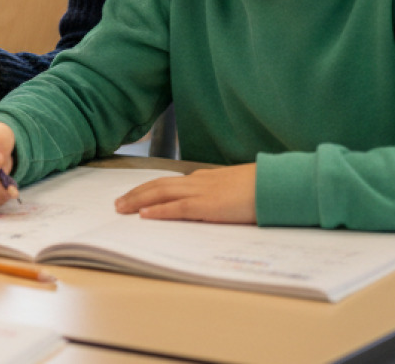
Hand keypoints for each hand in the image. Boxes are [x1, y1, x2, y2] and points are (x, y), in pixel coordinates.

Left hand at [114, 163, 257, 223]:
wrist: (277, 184)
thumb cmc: (262, 188)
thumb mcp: (236, 189)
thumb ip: (221, 194)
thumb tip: (215, 203)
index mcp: (205, 179)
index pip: (170, 182)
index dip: (150, 188)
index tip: (135, 195)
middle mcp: (199, 182)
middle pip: (159, 185)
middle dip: (136, 193)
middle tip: (117, 203)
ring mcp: (202, 192)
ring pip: (161, 193)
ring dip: (138, 200)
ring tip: (121, 208)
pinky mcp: (208, 206)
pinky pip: (177, 208)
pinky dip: (158, 210)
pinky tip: (144, 215)